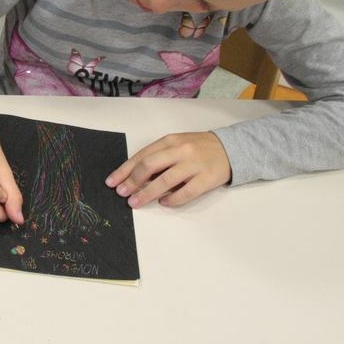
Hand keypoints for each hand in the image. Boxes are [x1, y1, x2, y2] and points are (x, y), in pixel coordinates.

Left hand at [105, 131, 230, 207]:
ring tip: (135, 202)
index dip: (125, 170)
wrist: (230, 149)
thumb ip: (158, 157)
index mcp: (170, 141)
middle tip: (122, 193)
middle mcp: (181, 150)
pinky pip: (186, 192)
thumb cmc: (198, 148)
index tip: (112, 182)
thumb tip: (134, 176)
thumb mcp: (176, 145)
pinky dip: (172, 199)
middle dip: (132, 181)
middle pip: (150, 166)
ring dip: (147, 193)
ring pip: (165, 180)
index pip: (142, 156)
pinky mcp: (207, 178)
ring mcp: (194, 165)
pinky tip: (163, 203)